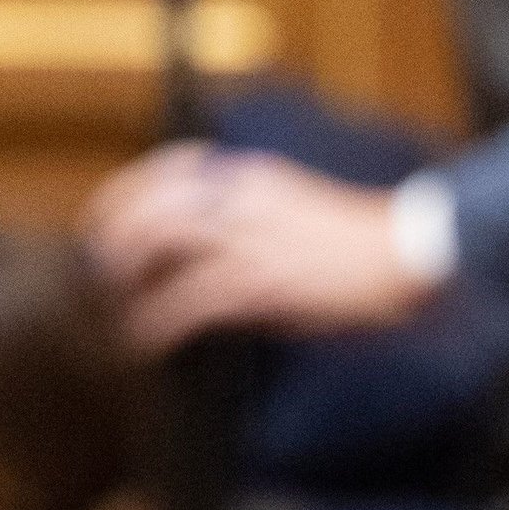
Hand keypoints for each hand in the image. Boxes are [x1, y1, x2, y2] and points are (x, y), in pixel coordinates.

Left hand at [84, 144, 438, 345]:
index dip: (126, 194)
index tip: (107, 219)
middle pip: (149, 206)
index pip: (167, 169)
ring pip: (156, 243)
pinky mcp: (258, 280)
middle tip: (102, 272)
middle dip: (113, 239)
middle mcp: (238, 198)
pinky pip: (188, 300)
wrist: (407, 253)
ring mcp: (246, 238)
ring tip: (119, 306)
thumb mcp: (298, 212)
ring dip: (126, 277)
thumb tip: (215, 253)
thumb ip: (250, 221)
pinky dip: (157, 322)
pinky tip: (147, 340)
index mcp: (249, 176)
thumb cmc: (362, 243)